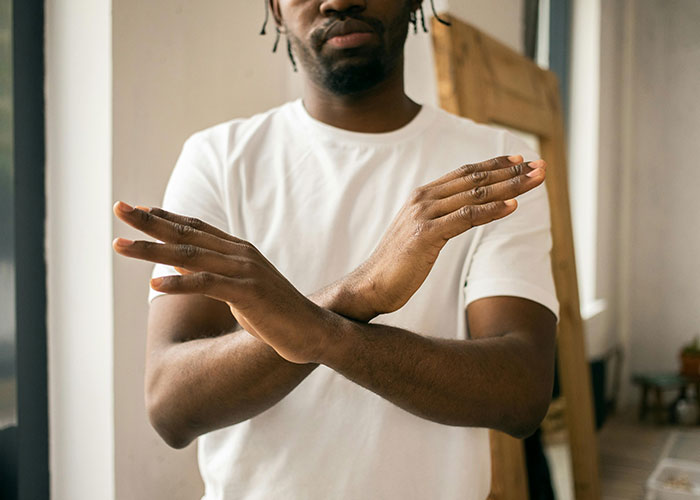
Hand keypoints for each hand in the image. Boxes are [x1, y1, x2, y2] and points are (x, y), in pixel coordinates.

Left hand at [112, 204, 329, 363]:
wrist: (311, 330)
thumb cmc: (274, 313)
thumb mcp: (239, 289)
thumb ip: (212, 273)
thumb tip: (179, 263)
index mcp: (238, 250)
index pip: (195, 227)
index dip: (164, 217)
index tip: (136, 209)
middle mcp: (239, 254)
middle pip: (186, 234)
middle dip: (149, 222)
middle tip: (119, 209)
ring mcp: (244, 271)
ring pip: (190, 255)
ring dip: (152, 250)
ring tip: (120, 245)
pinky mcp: (247, 293)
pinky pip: (207, 284)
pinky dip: (179, 283)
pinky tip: (154, 284)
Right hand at [343, 155, 545, 319]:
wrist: (370, 284)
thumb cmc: (398, 264)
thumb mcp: (421, 233)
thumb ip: (440, 218)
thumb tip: (464, 213)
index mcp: (422, 196)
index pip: (465, 173)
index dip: (494, 164)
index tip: (520, 159)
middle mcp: (423, 199)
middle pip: (475, 179)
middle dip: (510, 171)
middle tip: (539, 166)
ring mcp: (423, 215)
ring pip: (475, 194)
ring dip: (509, 186)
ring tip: (535, 179)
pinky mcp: (426, 234)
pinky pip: (466, 218)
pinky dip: (492, 211)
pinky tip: (513, 206)